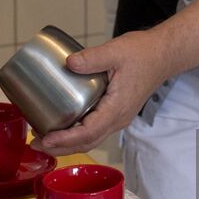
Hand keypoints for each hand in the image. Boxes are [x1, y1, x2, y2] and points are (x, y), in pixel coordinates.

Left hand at [33, 29, 176, 155]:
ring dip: (68, 143)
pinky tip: (62, 126)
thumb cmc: (143, 54)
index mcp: (118, 108)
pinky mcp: (115, 112)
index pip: (89, 132)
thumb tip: (69, 63)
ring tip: (43, 139)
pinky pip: (94, 129)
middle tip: (36, 143)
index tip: (46, 139)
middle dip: (61, 147)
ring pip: (91, 138)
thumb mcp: (116, 51)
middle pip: (88, 142)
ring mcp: (118, 117)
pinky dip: (76, 133)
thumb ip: (92, 57)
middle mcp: (118, 118)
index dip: (66, 139)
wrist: (162, 55)